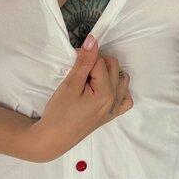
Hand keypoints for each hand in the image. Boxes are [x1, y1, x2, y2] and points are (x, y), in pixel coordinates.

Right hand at [31, 37, 132, 161]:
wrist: (54, 138)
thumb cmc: (59, 112)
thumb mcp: (70, 84)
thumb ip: (84, 61)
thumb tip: (93, 40)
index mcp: (106, 93)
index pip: (100, 61)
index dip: (85, 57)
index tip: (73, 61)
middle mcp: (115, 100)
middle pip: (113, 67)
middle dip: (97, 63)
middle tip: (79, 70)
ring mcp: (114, 109)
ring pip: (121, 79)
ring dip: (108, 73)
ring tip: (90, 78)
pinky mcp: (111, 115)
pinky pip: (125, 98)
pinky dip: (118, 89)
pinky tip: (105, 88)